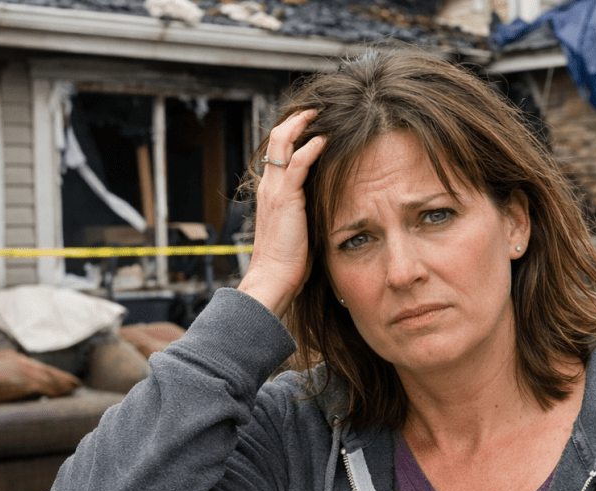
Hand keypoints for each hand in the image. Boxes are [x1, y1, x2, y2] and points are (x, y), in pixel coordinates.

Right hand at [238, 110, 324, 317]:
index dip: (292, 132)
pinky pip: (296, 164)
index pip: (278, 150)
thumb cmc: (288, 259)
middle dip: (296, 119)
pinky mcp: (285, 198)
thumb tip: (326, 201)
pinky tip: (324, 140)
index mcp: (271, 190)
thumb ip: (306, 209)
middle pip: (276, 137)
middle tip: (316, 109)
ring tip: (319, 114)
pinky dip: (310, 148)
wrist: (274, 277)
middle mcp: (268, 185)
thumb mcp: (299, 226)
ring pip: (282, 142)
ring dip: (301, 124)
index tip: (312, 122)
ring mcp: (275, 190)